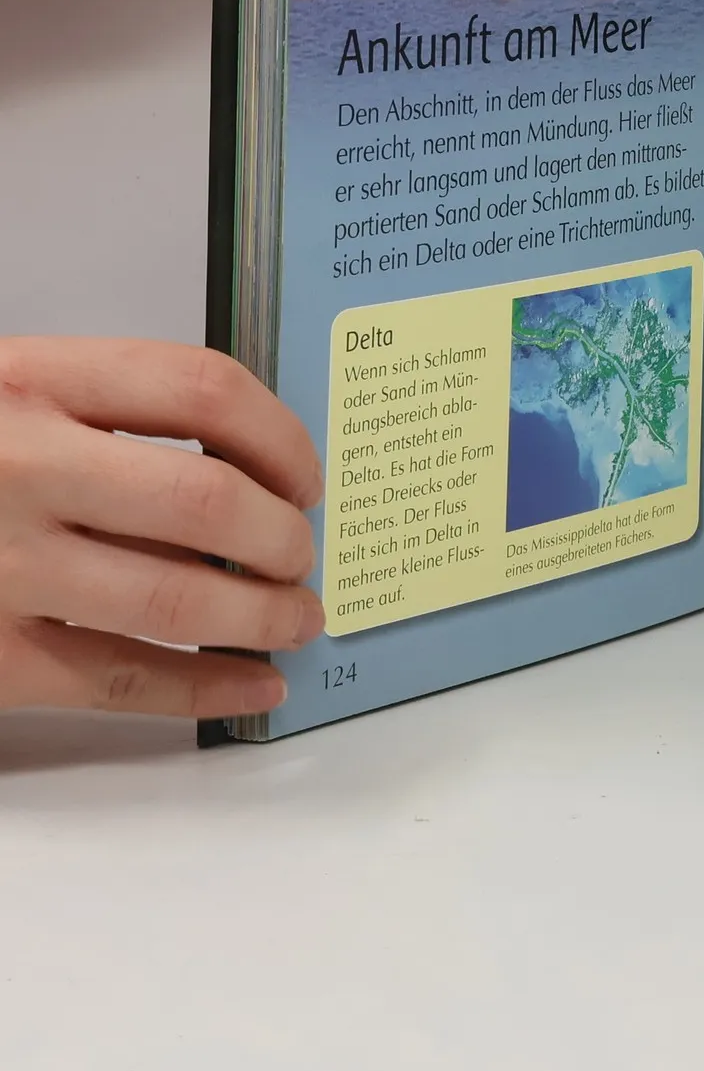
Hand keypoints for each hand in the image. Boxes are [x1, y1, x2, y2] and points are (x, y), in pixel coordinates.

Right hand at [0, 338, 324, 717]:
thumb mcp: (10, 393)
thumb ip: (108, 413)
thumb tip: (250, 467)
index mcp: (31, 382)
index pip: (201, 390)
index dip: (280, 436)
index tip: (307, 474)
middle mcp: (19, 469)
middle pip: (206, 504)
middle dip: (282, 539)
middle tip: (302, 555)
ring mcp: (0, 567)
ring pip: (175, 600)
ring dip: (262, 616)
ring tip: (297, 617)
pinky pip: (118, 681)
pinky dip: (205, 688)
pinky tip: (254, 683)